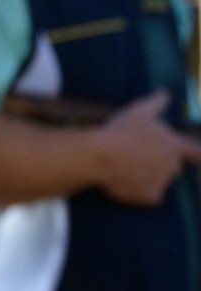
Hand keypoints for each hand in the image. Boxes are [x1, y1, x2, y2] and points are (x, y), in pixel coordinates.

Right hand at [94, 90, 200, 204]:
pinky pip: (150, 196)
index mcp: (175, 146)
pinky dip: (142, 191)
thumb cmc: (122, 131)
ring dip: (150, 177)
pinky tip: (128, 181)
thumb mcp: (139, 110)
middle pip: (174, 167)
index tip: (198, 156)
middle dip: (161, 163)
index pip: (198, 153)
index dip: (199, 155)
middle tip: (140, 156)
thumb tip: (166, 93)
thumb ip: (157, 102)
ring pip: (160, 181)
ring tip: (129, 168)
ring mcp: (161, 183)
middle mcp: (172, 166)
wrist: (100, 157)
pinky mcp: (149, 197)